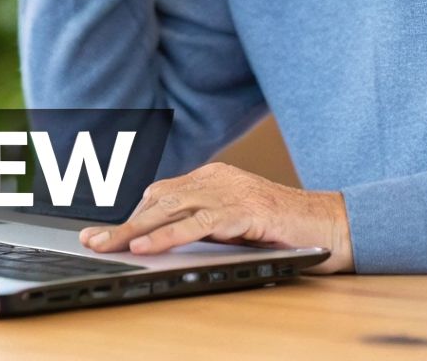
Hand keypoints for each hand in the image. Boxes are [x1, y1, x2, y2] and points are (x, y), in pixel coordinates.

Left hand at [78, 163, 353, 273]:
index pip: (161, 193)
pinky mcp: (243, 210)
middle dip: (122, 223)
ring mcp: (230, 191)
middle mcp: (217, 178)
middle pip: (158, 199)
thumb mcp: (234, 226)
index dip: (131, 215)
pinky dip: (167, 236)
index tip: (103, 233)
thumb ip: (203, 226)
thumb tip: (161, 238)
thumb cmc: (287, 231)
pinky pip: (197, 224)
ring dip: (134, 231)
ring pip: (170, 209)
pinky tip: (145, 248)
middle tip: (92, 241)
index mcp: (213, 178)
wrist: (334, 226)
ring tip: (107, 247)